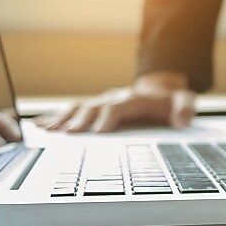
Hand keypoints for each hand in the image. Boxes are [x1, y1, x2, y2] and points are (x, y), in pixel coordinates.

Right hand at [33, 72, 194, 132]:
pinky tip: (40, 126)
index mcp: (132, 98)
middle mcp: (113, 98)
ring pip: (77, 108)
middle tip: (67, 135)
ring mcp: (101, 102)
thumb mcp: (185, 100)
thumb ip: (186, 109)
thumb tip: (183, 121)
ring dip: (61, 118)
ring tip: (45, 129)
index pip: (117, 108)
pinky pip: (72, 111)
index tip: (98, 132)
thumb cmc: (171, 100)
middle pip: (92, 108)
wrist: (159, 90)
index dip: (107, 118)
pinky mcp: (94, 108)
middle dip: (79, 121)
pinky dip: (55, 117)